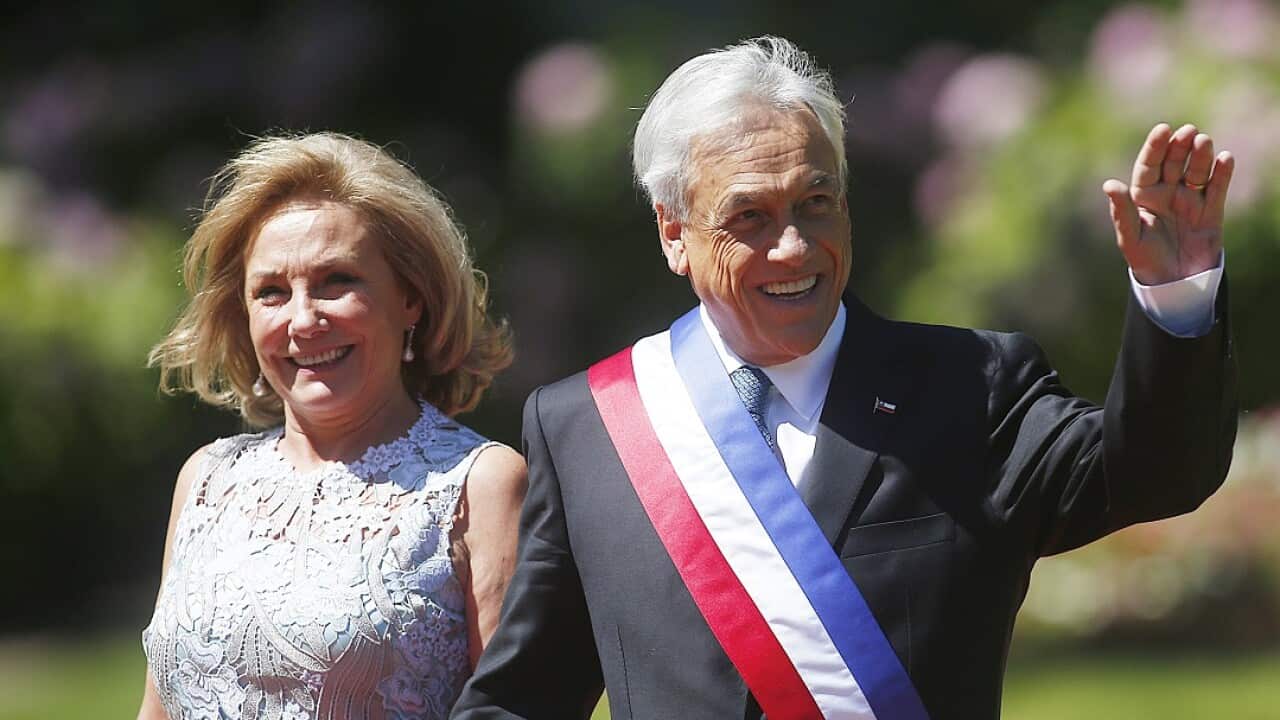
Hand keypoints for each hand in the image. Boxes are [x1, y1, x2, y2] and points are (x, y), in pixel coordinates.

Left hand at [1103, 123, 1233, 284]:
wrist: (1174, 284)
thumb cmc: (1145, 260)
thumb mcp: (1129, 237)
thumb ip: (1122, 211)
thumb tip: (1109, 184)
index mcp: (1143, 196)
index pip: (1149, 165)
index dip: (1155, 147)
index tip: (1163, 129)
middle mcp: (1167, 193)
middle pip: (1174, 163)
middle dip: (1181, 147)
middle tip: (1189, 132)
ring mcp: (1190, 200)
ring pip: (1196, 172)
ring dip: (1201, 156)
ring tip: (1204, 141)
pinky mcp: (1211, 211)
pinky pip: (1217, 188)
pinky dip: (1222, 173)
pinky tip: (1225, 159)